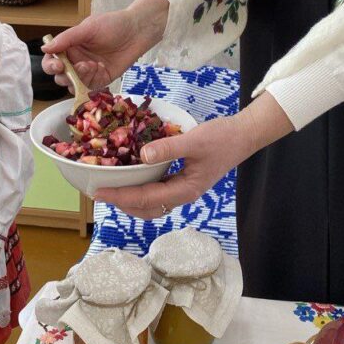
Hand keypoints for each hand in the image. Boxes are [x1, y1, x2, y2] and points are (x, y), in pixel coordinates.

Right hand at [41, 0, 168, 90]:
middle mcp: (76, 60)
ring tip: (91, 65)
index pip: (51, 60)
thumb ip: (67, 39)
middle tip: (75, 68)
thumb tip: (44, 48)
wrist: (137, 31)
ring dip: (78, 79)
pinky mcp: (101, 80)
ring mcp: (88, 72)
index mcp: (69, 46)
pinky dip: (90, 82)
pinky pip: (88, 88)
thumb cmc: (112, 25)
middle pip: (60, 76)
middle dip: (64, 76)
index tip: (57, 65)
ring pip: (72, 85)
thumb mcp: (88, 28)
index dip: (50, 65)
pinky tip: (100, 69)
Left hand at [93, 93, 294, 219]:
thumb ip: (169, 148)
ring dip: (131, 198)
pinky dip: (143, 187)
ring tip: (113, 187)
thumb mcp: (194, 140)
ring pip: (152, 202)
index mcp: (185, 190)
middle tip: (101, 192)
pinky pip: (159, 190)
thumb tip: (142, 155)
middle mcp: (183, 194)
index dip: (120, 196)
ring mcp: (184, 188)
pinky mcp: (184, 179)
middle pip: (146, 208)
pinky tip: (135, 175)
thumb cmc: (222, 138)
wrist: (243, 135)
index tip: (99, 192)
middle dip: (122, 202)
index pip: (145, 199)